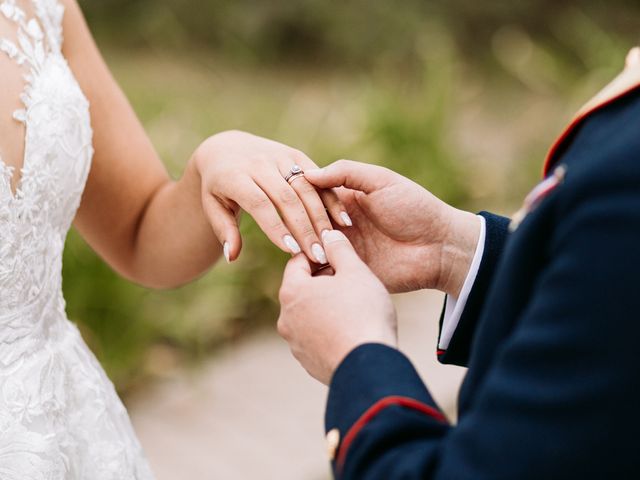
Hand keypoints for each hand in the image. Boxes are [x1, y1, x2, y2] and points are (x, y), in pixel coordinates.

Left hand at [191, 131, 351, 262]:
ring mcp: (280, 156)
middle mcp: (260, 163)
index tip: (291, 251)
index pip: (260, 203)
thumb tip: (232, 256)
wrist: (227, 149)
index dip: (276, 228)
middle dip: (304, 228)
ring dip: (321, 217)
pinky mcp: (296, 155)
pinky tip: (343, 221)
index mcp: (235, 175)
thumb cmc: (219, 186)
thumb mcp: (213, 206)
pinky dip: (331, 199)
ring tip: (331, 243)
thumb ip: (224, 230)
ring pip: (306, 188)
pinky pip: (318, 178)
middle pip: (287, 198)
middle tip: (317, 256)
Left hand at [278, 229, 396, 384]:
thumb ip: (339, 249)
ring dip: (327, 307)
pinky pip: (318, 338)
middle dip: (324, 282)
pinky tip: (353, 329)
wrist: (370, 365)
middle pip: (303, 290)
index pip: (298, 262)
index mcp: (292, 292)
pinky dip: (331, 331)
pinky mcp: (309, 363)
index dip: (320, 254)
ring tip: (354, 306)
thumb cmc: (363, 312)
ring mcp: (295, 344)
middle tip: (351, 280)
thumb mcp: (356, 271)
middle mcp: (286, 319)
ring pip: (310, 315)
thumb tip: (328, 234)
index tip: (338, 255)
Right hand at [305, 160, 479, 296]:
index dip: (300, 197)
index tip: (291, 198)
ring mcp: (343, 250)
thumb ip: (345, 172)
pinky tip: (307, 265)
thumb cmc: (415, 208)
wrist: (440, 246)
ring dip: (304, 248)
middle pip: (307, 223)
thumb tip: (306, 174)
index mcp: (344, 200)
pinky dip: (315, 270)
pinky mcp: (350, 273)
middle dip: (299, 226)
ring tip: (300, 247)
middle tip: (296, 226)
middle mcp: (339, 224)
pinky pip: (325, 273)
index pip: (311, 196)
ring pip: (311, 249)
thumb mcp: (381, 180)